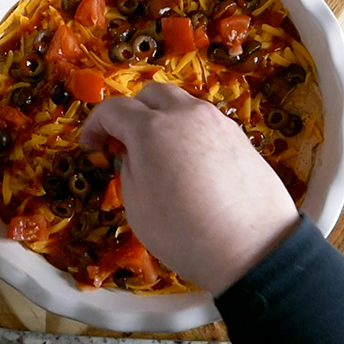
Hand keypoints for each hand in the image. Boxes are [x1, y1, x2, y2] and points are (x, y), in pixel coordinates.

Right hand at [80, 83, 299, 294]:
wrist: (253, 248)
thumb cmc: (184, 233)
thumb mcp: (136, 206)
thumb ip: (129, 169)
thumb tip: (134, 154)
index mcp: (150, 129)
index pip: (112, 110)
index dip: (94, 125)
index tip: (90, 145)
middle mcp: (184, 114)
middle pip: (149, 95)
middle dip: (130, 113)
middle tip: (122, 143)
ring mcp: (216, 121)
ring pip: (180, 104)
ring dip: (161, 118)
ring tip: (158, 151)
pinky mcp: (239, 135)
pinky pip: (203, 121)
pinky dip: (186, 130)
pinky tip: (187, 162)